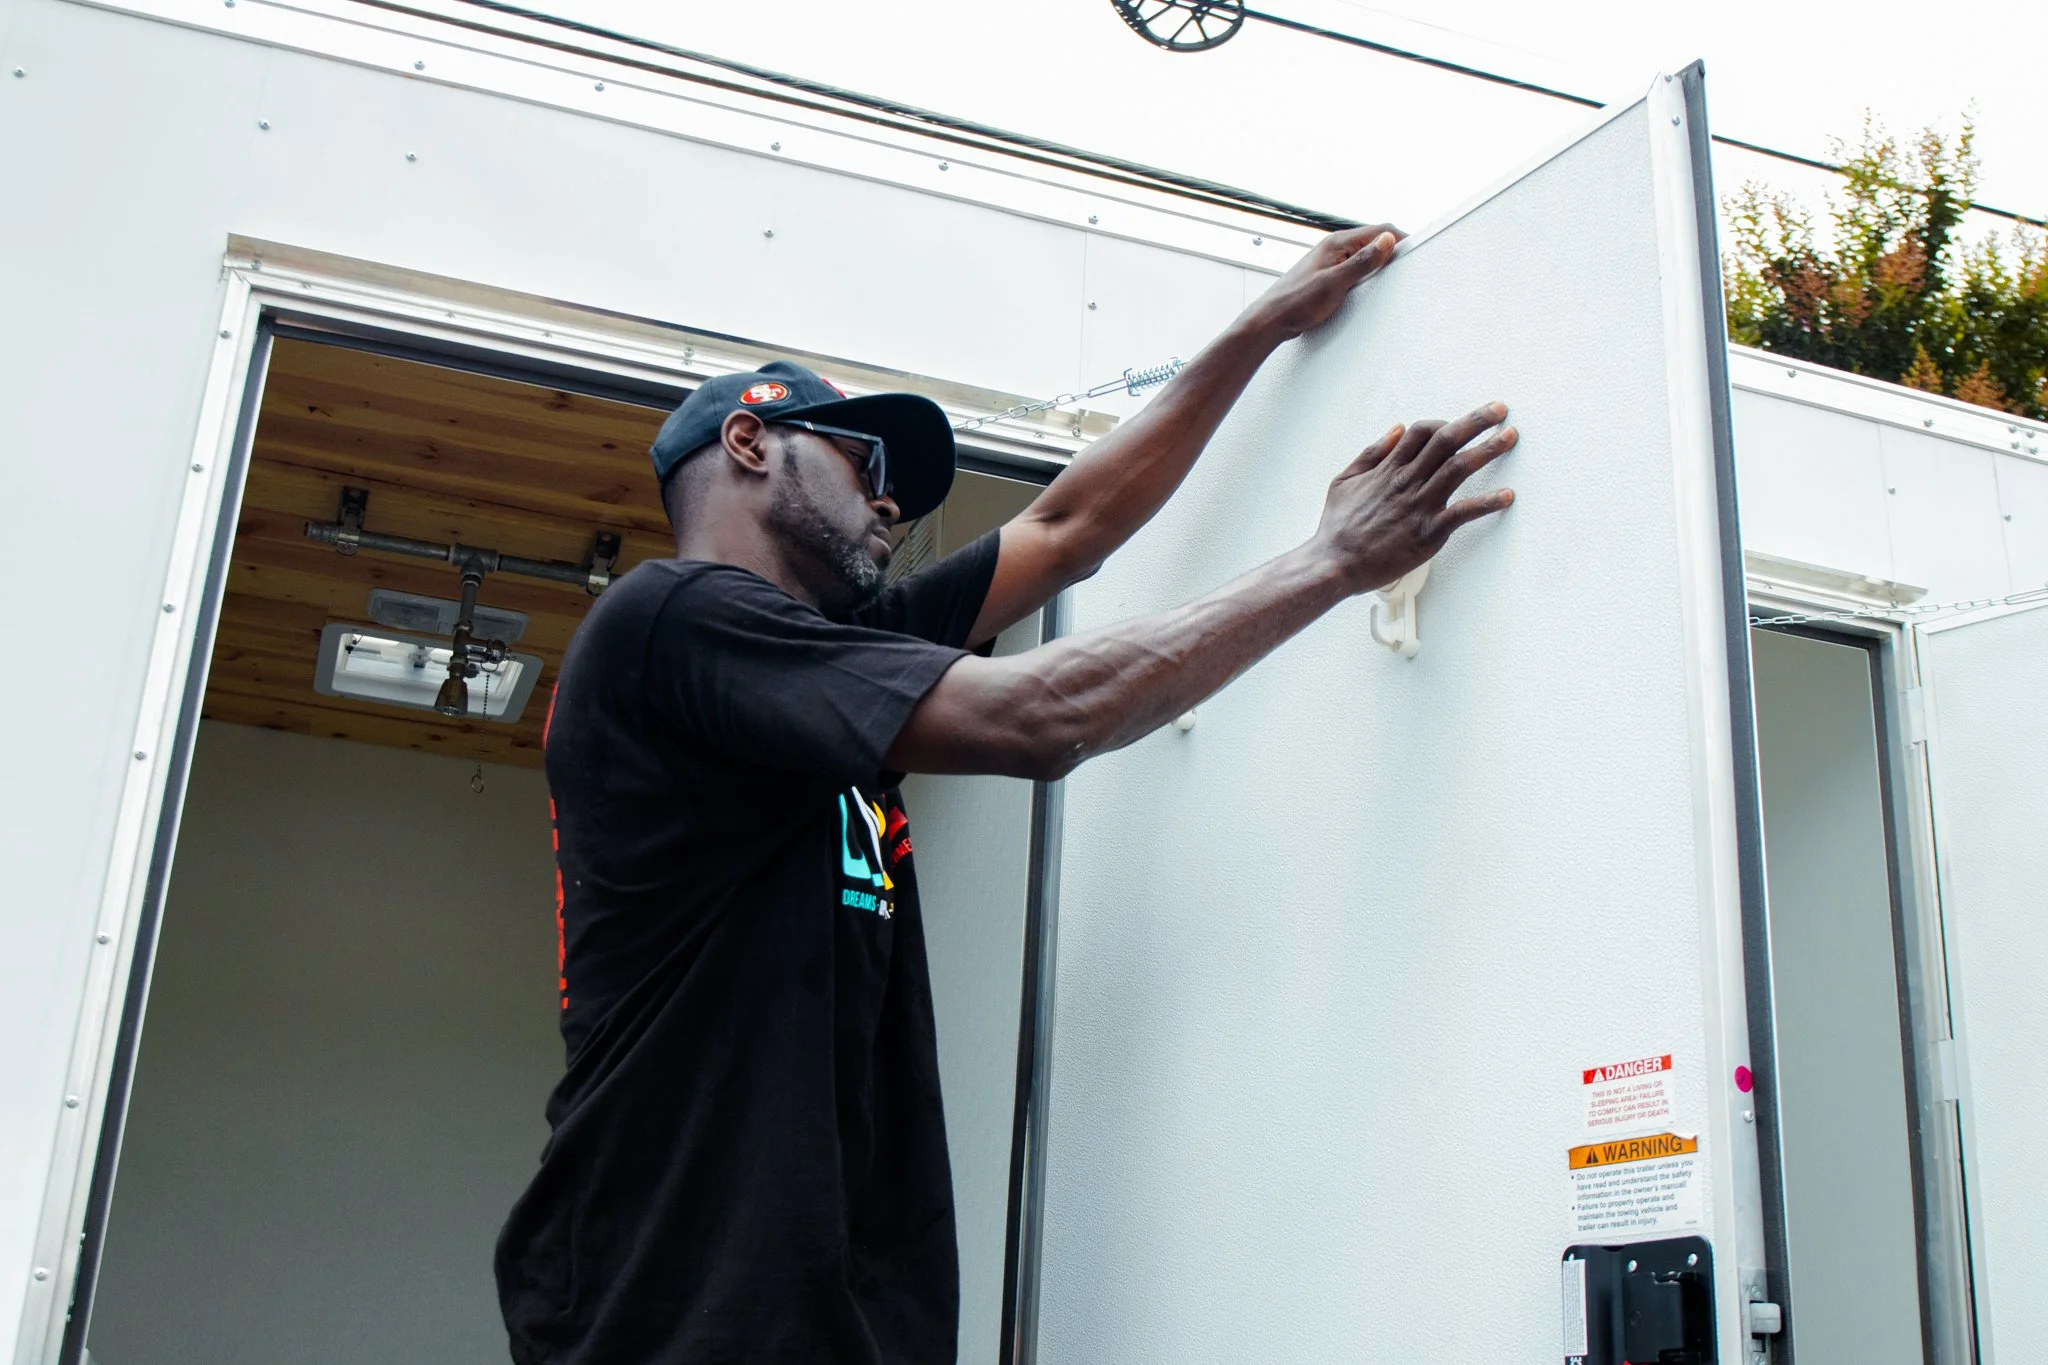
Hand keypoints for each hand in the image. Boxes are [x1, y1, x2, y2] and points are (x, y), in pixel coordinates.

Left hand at [1246, 224, 1403, 341]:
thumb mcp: (1335, 283)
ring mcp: (1331, 260)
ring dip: (1380, 260)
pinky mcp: (1329, 275)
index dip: (1400, 239)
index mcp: (1337, 243)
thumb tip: (1387, 241)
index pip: (1379, 230)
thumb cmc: (1295, 302)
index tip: (1416, 250)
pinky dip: (1368, 272)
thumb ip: (1362, 262)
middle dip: (1393, 249)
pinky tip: (1371, 283)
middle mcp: (1334, 247)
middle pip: (1374, 240)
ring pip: (1365, 254)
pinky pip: (1356, 267)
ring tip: (1394, 271)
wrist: (1271, 320)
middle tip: (1409, 263)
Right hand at [1310, 404, 1517, 594]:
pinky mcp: (1428, 533)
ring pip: (1459, 468)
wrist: (1334, 564)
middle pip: (1446, 440)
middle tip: (1498, 411)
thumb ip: (1371, 453)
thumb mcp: (1343, 480)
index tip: (1459, 424)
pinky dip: (1487, 502)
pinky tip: (1506, 495)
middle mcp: (1406, 482)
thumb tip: (1395, 430)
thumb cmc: (1337, 529)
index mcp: (1388, 470)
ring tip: (1509, 437)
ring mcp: (1419, 506)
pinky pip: (1463, 513)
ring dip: (1488, 449)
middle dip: (1476, 421)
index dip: (1444, 422)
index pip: (1421, 431)